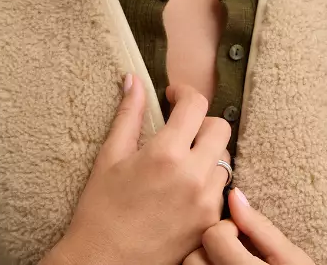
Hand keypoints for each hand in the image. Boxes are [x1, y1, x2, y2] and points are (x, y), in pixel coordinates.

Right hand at [49, 74, 231, 264]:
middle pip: (220, 128)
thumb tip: (133, 80)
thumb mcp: (110, 156)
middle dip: (201, 121)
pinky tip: (185, 187)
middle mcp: (193, 176)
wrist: (103, 264)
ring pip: (225, 159)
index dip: (184, 93)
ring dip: (208, 152)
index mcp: (166, 153)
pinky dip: (209, 181)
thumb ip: (128, 113)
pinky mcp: (209, 223)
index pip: (196, 105)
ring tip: (181, 160)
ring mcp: (206, 203)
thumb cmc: (101, 210)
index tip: (172, 97)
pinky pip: (222, 190)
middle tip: (180, 129)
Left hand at [183, 187, 314, 264]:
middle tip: (235, 249)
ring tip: (227, 260)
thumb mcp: (290, 258)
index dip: (229, 228)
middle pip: (194, 256)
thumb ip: (260, 227)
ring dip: (205, 260)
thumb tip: (235, 194)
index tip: (244, 235)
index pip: (213, 236)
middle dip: (212, 246)